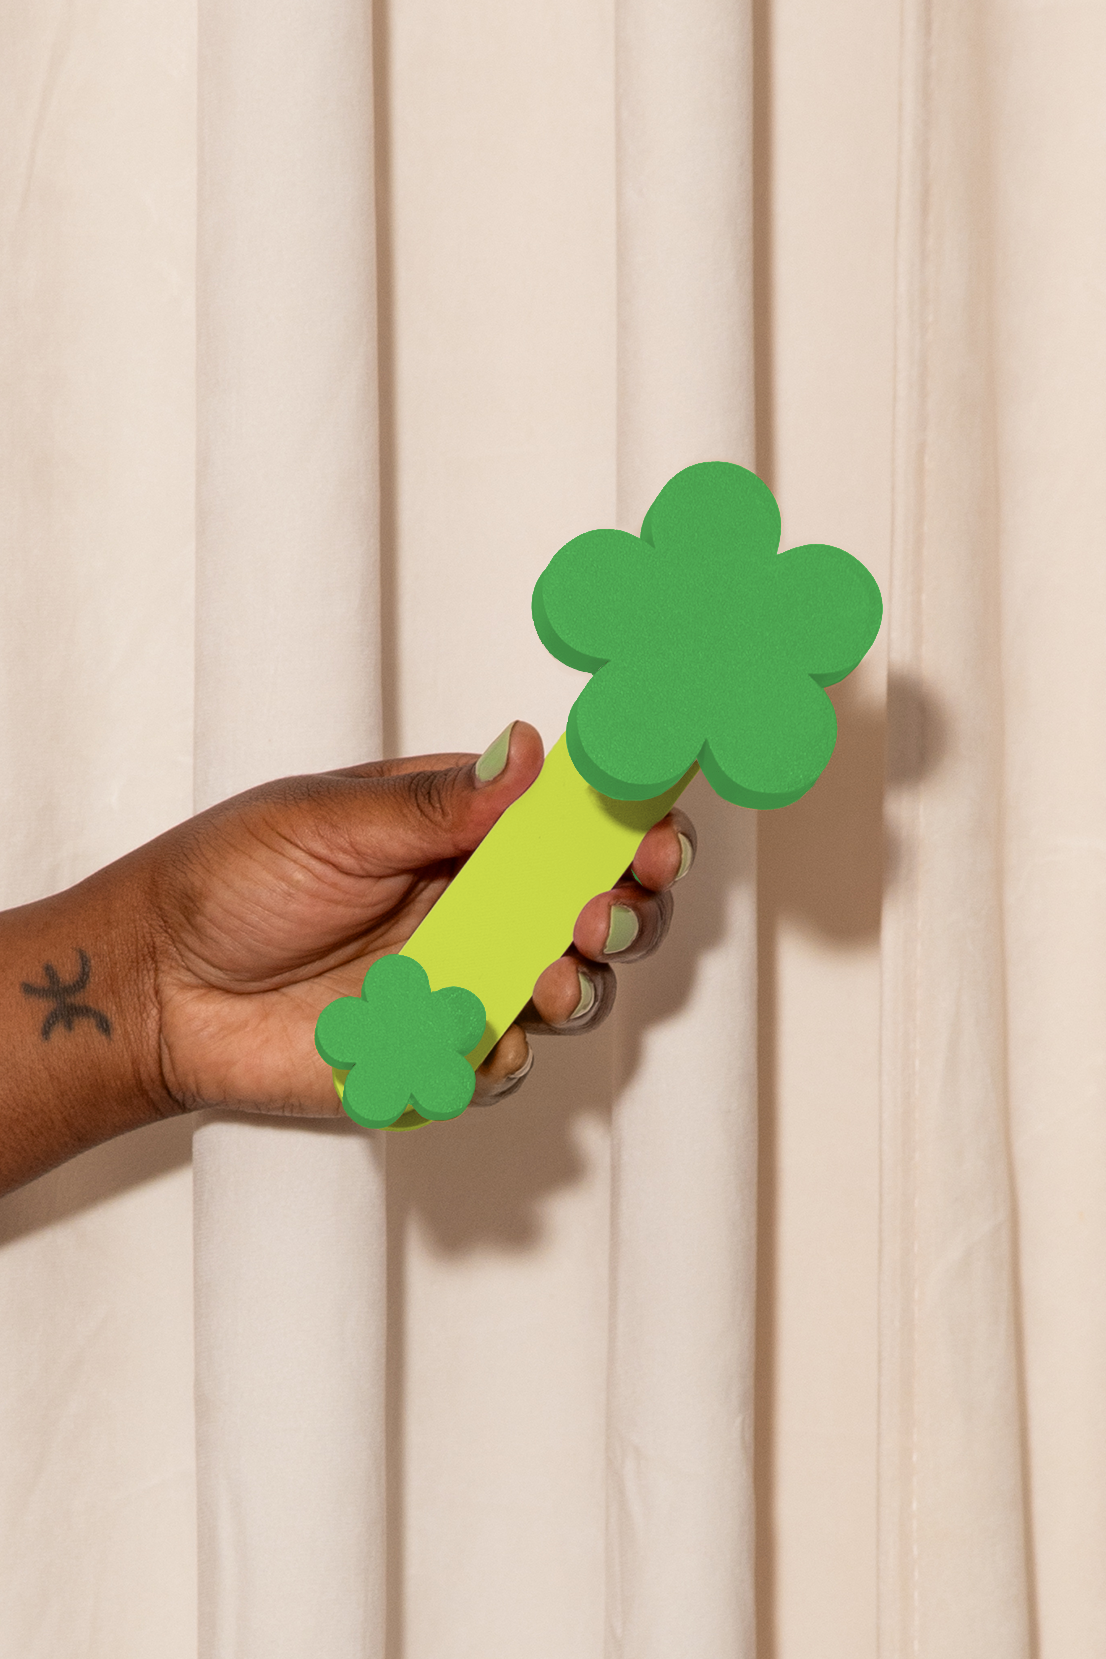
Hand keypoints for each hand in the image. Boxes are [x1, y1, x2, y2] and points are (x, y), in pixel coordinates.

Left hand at [146, 721, 694, 1118]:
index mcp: (465, 834)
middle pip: (596, 912)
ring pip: (568, 991)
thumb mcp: (330, 821)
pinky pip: (498, 1066)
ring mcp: (462, 982)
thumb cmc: (230, 880)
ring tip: (553, 980)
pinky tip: (484, 1043)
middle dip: (627, 915)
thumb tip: (525, 750)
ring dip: (582, 988)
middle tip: (606, 916)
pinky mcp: (433, 1052)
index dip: (629, 831)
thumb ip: (435, 804)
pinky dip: (504, 1059)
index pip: (574, 826)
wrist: (155, 984)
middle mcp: (478, 907)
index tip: (652, 840)